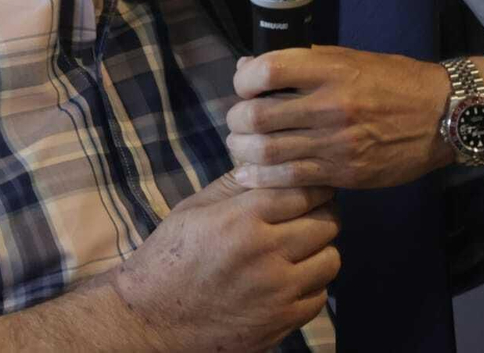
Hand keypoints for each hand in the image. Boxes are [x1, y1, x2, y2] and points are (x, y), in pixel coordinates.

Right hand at [110, 171, 338, 351]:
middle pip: (326, 222)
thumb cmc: (171, 256)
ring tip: (300, 246)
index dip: (314, 184)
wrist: (152, 317)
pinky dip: (310, 284)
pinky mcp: (280, 323)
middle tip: (309, 212)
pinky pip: (319, 296)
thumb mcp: (196, 208)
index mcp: (242, 220)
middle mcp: (264, 255)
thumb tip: (271, 160)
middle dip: (322, 212)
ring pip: (330, 259)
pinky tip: (290, 276)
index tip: (313, 184)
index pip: (304, 190)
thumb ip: (237, 183)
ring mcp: (276, 293)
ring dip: (320, 249)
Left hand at [225, 46, 454, 189]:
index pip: (268, 70)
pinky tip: (250, 174)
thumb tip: (251, 66)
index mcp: (332, 69)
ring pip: (268, 151)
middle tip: (236, 121)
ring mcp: (337, 142)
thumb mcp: (349, 59)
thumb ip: (302, 64)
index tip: (244, 84)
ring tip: (240, 146)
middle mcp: (331, 104)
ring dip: (242, 150)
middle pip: (258, 115)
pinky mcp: (344, 172)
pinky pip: (291, 178)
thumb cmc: (394, 81)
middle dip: (236, 119)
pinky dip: (262, 178)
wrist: (441, 115)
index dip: (244, 78)